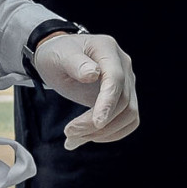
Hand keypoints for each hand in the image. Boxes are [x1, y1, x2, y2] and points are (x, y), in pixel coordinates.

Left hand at [31, 32, 138, 148]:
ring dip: (104, 132)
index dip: (108, 102)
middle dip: (97, 123)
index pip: (115, 79)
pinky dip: (110, 133)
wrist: (61, 58)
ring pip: (129, 115)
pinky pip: (128, 121)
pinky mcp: (124, 97)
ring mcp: (127, 82)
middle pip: (123, 101)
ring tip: (74, 139)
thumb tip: (92, 74)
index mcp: (107, 49)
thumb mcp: (59, 56)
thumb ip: (75, 63)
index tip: (97, 122)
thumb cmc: (57, 54)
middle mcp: (123, 65)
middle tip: (69, 133)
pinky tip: (88, 136)